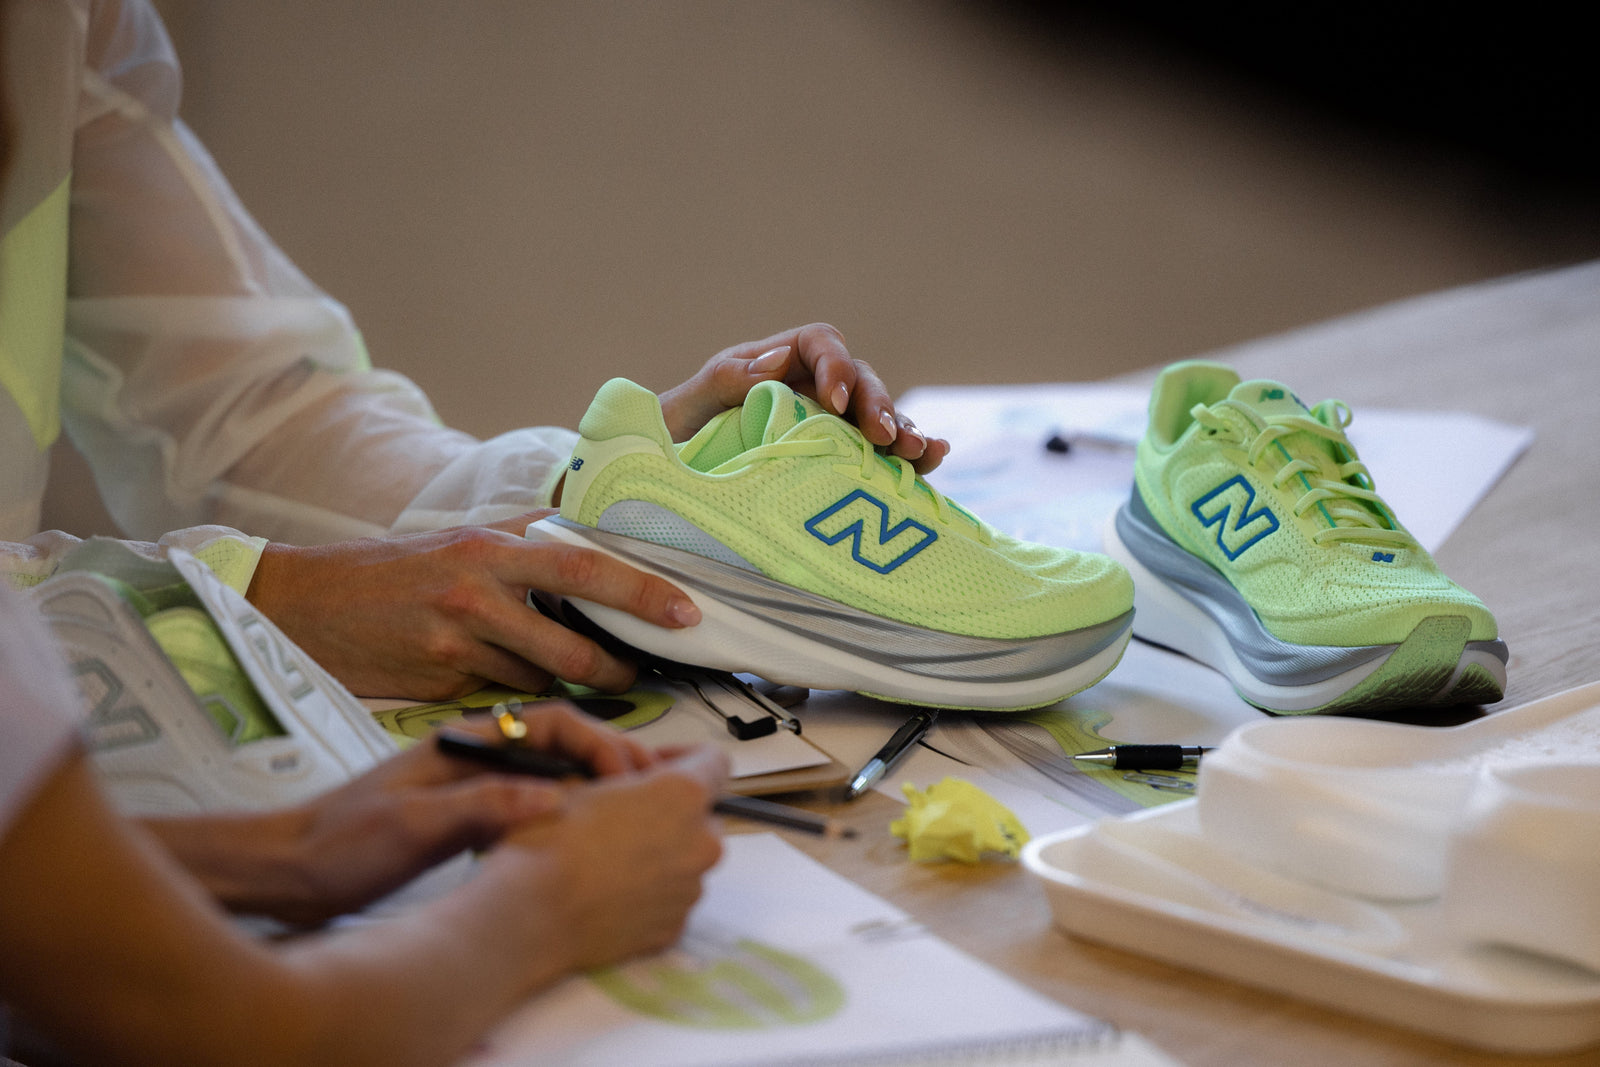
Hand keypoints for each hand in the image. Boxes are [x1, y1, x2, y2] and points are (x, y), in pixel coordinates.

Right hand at [246, 511, 699, 699]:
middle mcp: (479, 589)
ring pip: (544, 674)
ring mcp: (459, 639)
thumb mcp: (460, 542)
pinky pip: (504, 693)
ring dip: (565, 681)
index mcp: (492, 544)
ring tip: (568, 673)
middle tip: (639, 670)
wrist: (304, 603)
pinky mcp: (440, 680)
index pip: (587, 564)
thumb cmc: (392, 572)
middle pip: (576, 642)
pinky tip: (503, 679)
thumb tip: (597, 555)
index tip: (686, 611)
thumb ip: (524, 549)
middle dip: (616, 666)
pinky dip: (517, 690)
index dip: (643, 592)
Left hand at [272, 705, 660, 922]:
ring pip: (559, 770)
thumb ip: (480, 807)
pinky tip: (591, 831)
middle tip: (655, 789)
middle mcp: (479, 752)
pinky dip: (574, 810)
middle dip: (616, 758)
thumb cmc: (336, 843)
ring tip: (640, 806)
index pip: (556, 724)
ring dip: (600, 783)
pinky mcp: (471, 811)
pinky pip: (540, 801)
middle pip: (568, 741)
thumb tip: (555, 800)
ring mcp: (477, 780)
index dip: (602, 745)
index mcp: (467, 739)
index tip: (631, 776)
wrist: (287, 871)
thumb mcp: (410, 826)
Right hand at [500, 744, 728, 969]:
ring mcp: (690, 890)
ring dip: (661, 854)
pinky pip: (670, 899)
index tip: (659, 766)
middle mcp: (701, 843)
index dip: (685, 758)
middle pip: (702, 816)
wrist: (531, 914)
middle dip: (672, 813)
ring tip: (612, 860)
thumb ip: (629, 780)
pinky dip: (650, 893)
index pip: (715, 762)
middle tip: (626, 816)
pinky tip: (611, 891)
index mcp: (684, 795)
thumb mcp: (584, 783)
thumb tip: (633, 787)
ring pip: (686, 860)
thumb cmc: (551, 843)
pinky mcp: (674, 928)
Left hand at [657, 323, 948, 473]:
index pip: (821, 344)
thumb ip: (728, 379)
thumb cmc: (679, 430)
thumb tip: (777, 362)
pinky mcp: (842, 459)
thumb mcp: (692, 402)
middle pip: (861, 381)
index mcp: (779, 359)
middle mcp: (812, 386)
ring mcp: (831, 424)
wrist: (670, 474)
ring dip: (903, 431)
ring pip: (879, 417)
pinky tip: (934, 460)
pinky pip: (880, 454)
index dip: (836, 366)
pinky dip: (909, 456)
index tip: (836, 401)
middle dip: (879, 405)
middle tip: (886, 437)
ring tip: (919, 452)